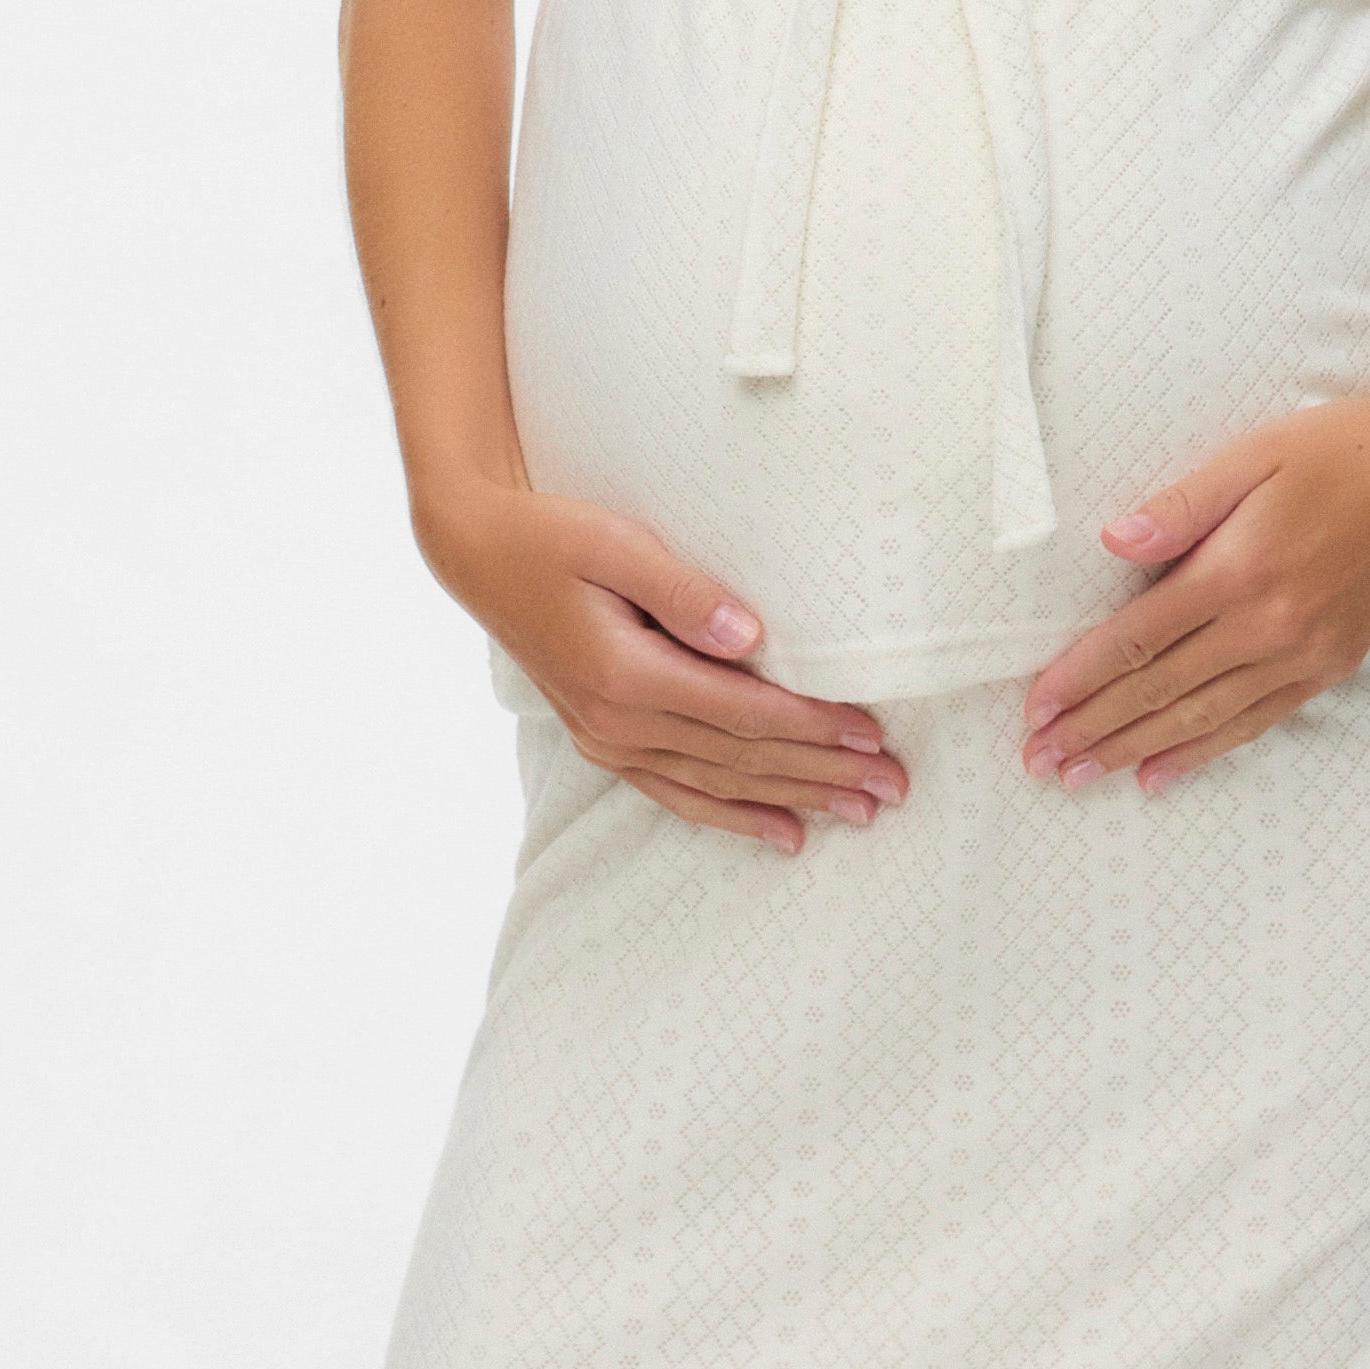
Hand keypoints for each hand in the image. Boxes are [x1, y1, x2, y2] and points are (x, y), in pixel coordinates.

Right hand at [425, 487, 905, 853]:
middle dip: (823, 774)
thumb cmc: (550, 535)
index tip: (872, 733)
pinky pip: (678, 793)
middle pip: (741, 758)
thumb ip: (683, 591)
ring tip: (860, 813)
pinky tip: (784, 832)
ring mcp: (607, 740)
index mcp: (625, 674)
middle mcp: (617, 721)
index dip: (811, 726)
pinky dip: (733, 816)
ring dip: (793, 800)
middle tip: (892, 787)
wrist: (477, 554)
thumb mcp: (615, 543)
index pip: (741, 712)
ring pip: (717, 785)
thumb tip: (751, 635)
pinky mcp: (603, 742)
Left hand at [1018, 386, 1369, 794]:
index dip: (1080, 677)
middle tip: (1038, 761)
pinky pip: (1254, 722)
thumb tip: (1111, 541)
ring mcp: (1305, 653)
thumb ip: (1179, 505)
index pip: (1139, 638)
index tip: (1035, 708)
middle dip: (1092, 729)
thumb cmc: (1340, 449)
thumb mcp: (1252, 455)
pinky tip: (1160, 774)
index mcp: (1239, 570)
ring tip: (1081, 777)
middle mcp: (1270, 625)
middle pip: (1160, 690)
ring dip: (1134, 752)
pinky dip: (1203, 753)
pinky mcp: (1332, 665)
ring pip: (1201, 718)